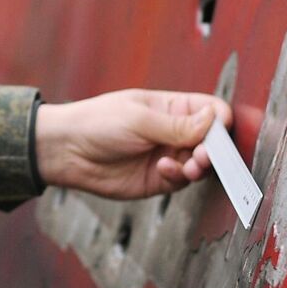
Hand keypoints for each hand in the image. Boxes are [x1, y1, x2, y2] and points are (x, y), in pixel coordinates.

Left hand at [34, 89, 234, 199]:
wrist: (66, 151)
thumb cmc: (98, 123)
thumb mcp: (140, 119)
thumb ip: (179, 125)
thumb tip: (215, 118)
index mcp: (173, 107)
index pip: (211, 111)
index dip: (220, 121)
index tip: (219, 131)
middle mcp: (174, 131)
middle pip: (212, 141)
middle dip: (214, 149)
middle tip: (204, 155)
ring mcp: (168, 155)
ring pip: (200, 164)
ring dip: (199, 166)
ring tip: (189, 165)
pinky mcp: (159, 179)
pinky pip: (181, 181)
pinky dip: (178, 176)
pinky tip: (163, 169)